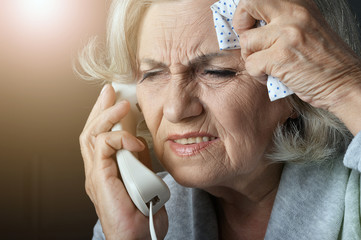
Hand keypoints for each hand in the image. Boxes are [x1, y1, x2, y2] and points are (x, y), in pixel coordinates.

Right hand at [79, 84, 167, 238]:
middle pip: (90, 132)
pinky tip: (132, 139)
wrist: (138, 238)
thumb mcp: (144, 179)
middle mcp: (97, 171)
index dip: (105, 116)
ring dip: (106, 116)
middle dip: (100, 109)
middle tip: (109, 91)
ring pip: (91, 135)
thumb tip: (138, 141)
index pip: (100, 137)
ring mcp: (96, 175)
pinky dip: (119, 138)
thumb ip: (137, 161)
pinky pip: (104, 148)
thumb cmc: (142, 215)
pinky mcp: (99, 178)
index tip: (114, 99)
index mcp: (106, 171)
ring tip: (119, 103)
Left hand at [233, 0, 360, 133]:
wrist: (344, 83)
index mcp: (300, 5)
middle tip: (250, 41)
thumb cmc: (325, 60)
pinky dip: (257, 75)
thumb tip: (253, 24)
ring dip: (251, 58)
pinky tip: (271, 76)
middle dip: (241, 23)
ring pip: (246, 42)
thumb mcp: (307, 28)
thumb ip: (283, 21)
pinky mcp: (280, 58)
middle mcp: (294, 14)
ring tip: (265, 66)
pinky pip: (250, 64)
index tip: (251, 26)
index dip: (248, 11)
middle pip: (249, 3)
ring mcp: (287, 35)